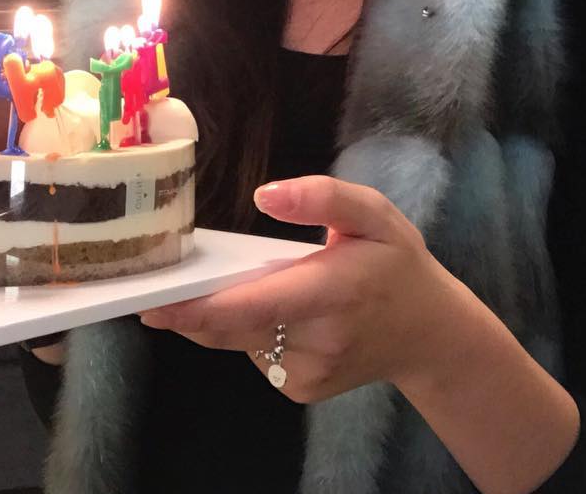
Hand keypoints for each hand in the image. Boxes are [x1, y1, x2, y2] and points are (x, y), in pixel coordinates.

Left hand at [138, 175, 457, 403]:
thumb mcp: (374, 214)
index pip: (255, 306)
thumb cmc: (397, 263)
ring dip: (227, 314)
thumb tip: (264, 195)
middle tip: (156, 290)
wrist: (431, 335)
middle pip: (232, 328)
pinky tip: (281, 313)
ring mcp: (310, 374)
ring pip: (239, 342)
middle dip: (191, 308)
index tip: (154, 303)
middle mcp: (319, 341)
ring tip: (249, 283)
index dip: (200, 308)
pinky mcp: (302, 390)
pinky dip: (252, 332)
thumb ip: (322, 197)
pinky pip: (255, 355)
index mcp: (334, 292)